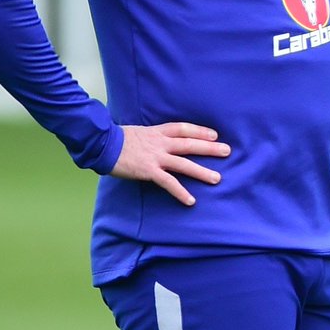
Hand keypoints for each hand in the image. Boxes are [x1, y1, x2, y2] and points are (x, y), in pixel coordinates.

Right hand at [108, 122, 229, 206]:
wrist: (101, 144)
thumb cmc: (116, 139)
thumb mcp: (138, 132)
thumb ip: (151, 137)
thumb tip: (157, 141)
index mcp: (157, 132)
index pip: (183, 129)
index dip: (200, 131)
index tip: (214, 135)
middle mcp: (160, 143)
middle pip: (190, 144)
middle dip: (210, 148)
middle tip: (227, 151)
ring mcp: (156, 157)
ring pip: (184, 164)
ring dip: (202, 172)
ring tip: (217, 178)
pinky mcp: (149, 171)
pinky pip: (169, 183)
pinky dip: (181, 192)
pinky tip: (191, 201)